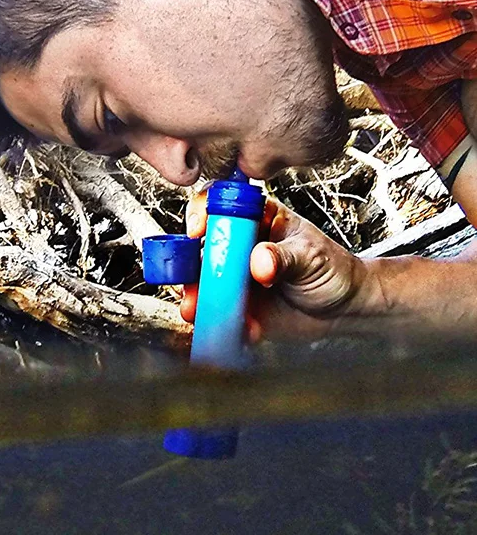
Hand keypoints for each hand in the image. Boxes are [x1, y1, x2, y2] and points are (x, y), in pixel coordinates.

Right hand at [180, 192, 370, 339]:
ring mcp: (232, 277)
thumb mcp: (311, 255)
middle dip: (188, 266)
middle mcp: (237, 246)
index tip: (197, 231)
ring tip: (199, 312)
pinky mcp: (235, 306)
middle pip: (199, 247)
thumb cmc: (332, 269)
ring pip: (200, 283)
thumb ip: (284, 256)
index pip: (218, 205)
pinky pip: (218, 313)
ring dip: (196, 298)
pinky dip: (222, 323)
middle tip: (191, 282)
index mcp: (254, 218)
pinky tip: (245, 329)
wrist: (345, 310)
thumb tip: (259, 262)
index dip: (201, 214)